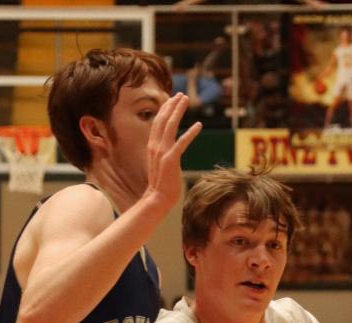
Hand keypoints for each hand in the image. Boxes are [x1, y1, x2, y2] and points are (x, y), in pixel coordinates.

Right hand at [144, 93, 202, 212]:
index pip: (158, 123)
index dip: (165, 109)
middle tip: (181, 95)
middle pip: (163, 119)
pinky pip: (182, 143)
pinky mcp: (171, 160)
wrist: (158, 199)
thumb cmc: (161, 185)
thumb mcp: (160, 164)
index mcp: (152, 146)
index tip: (172, 99)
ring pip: (170, 126)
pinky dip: (190, 133)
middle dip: (172, 105)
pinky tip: (199, 125)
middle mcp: (155, 146)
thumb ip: (163, 153)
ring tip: (186, 100)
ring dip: (178, 111)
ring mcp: (162, 152)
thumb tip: (169, 149)